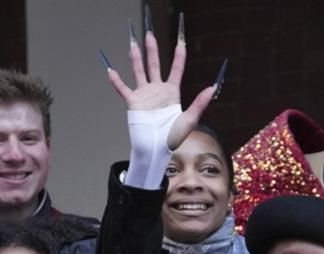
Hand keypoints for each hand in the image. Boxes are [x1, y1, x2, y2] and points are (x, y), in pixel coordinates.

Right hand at [103, 16, 217, 150]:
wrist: (156, 149)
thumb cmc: (172, 138)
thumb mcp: (189, 119)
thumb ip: (200, 103)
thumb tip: (212, 88)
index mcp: (172, 93)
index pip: (176, 70)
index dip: (179, 56)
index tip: (181, 42)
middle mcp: (157, 91)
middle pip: (154, 65)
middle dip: (152, 50)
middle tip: (149, 34)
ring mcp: (144, 96)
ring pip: (139, 72)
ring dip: (135, 58)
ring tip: (133, 44)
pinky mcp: (133, 103)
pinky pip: (123, 89)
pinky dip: (116, 81)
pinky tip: (111, 71)